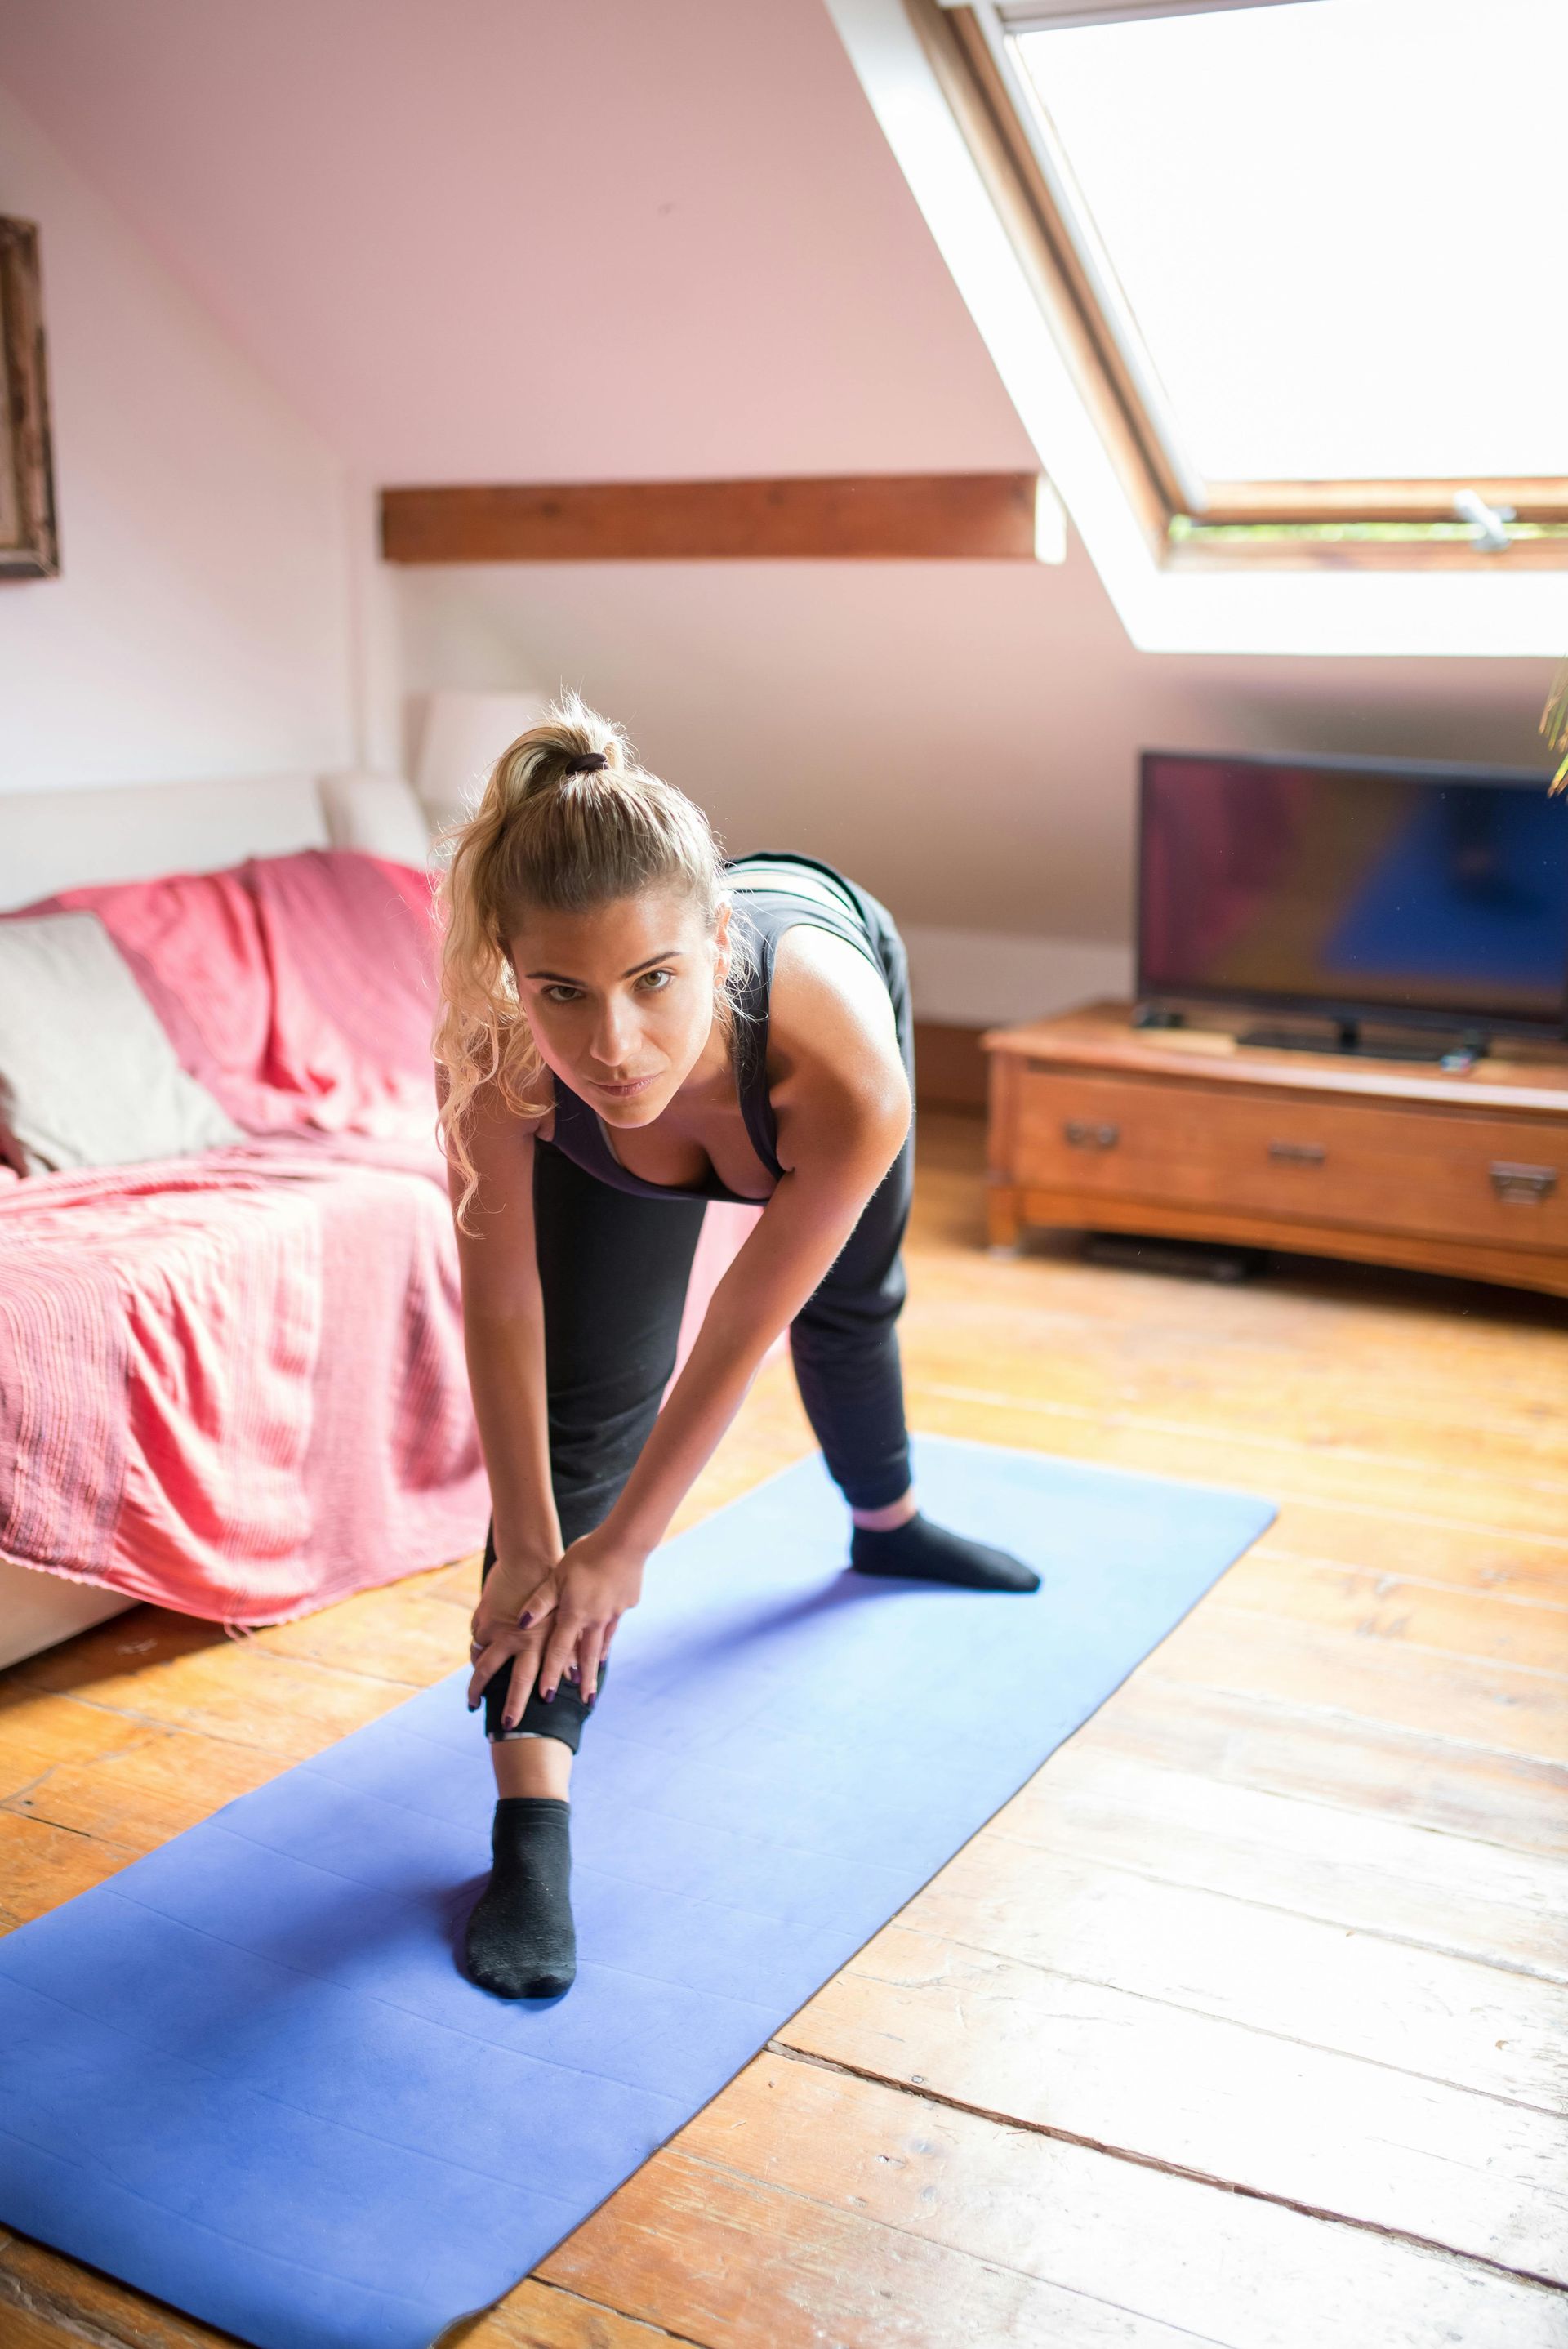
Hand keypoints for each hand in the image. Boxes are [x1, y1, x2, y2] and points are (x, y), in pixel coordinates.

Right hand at [466, 1553, 559, 1731]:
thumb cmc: (559, 1588)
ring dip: (477, 1675)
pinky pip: (477, 1636)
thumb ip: (569, 1650)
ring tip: (475, 1693)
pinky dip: (479, 1645)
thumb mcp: (568, 1620)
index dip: (518, 1702)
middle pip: (495, 1673)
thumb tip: (574, 1677)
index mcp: (537, 1640)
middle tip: (480, 1712)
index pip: (524, 1679)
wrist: (532, 1556)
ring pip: (480, 1657)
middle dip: (487, 1696)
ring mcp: (496, 1626)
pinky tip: (481, 1652)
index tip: (511, 1722)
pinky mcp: (485, 1614)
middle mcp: (514, 1636)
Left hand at [527, 1531, 645, 1703]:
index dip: (550, 1674)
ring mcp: (612, 1613)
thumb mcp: (557, 1575)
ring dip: (595, 1665)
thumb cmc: (586, 1555)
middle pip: (585, 1657)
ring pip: (601, 1644)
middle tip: (584, 1702)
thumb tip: (521, 1622)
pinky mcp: (625, 1604)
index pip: (557, 1651)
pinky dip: (607, 1641)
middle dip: (584, 1682)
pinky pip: (613, 1627)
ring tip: (592, 1682)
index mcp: (574, 1614)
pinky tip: (605, 1647)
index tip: (546, 1696)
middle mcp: (594, 1619)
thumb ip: (540, 1601)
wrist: (625, 1542)